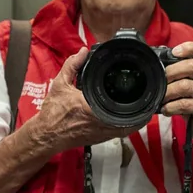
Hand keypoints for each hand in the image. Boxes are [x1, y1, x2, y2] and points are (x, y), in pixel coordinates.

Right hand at [23, 47, 143, 150]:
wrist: (46, 135)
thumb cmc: (52, 113)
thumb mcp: (60, 85)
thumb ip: (72, 66)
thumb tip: (83, 52)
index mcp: (92, 109)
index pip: (120, 106)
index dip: (134, 99)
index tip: (141, 91)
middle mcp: (101, 123)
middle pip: (130, 120)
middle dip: (140, 110)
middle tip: (146, 99)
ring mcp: (102, 133)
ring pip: (128, 129)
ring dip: (136, 120)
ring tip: (143, 109)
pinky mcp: (100, 139)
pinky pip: (120, 134)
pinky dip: (127, 127)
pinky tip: (129, 119)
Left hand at [161, 41, 192, 142]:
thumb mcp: (192, 86)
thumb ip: (182, 75)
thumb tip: (158, 67)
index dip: (189, 47)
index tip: (174, 52)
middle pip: (191, 65)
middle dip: (171, 72)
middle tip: (161, 81)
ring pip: (185, 85)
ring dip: (168, 92)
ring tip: (162, 98)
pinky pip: (184, 103)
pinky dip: (170, 107)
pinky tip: (166, 109)